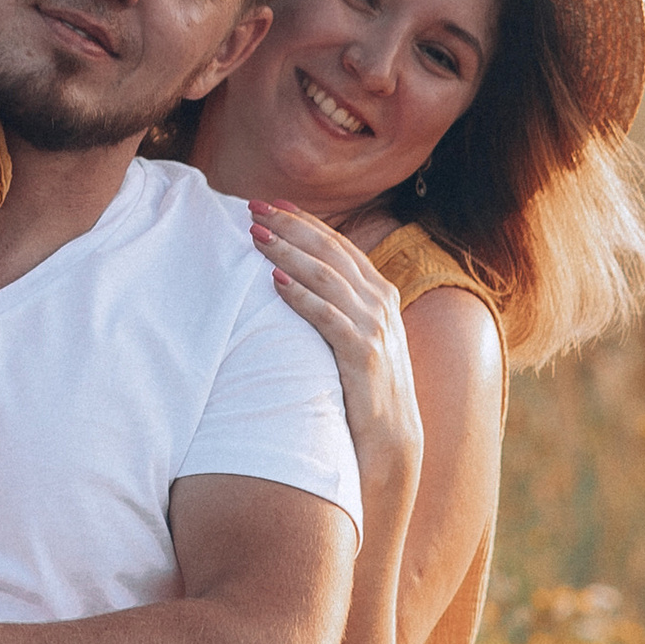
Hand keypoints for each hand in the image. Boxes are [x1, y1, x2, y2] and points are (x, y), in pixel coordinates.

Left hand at [248, 205, 422, 478]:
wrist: (390, 440)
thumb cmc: (364, 388)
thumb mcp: (356, 337)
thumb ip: (338, 308)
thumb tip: (298, 282)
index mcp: (379, 293)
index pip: (338, 245)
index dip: (304, 221)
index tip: (271, 203)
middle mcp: (380, 302)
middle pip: (330, 251)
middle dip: (290, 225)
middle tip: (253, 207)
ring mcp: (374, 326)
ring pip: (326, 276)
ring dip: (288, 252)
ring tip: (255, 235)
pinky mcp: (363, 353)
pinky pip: (327, 316)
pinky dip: (301, 296)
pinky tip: (274, 282)